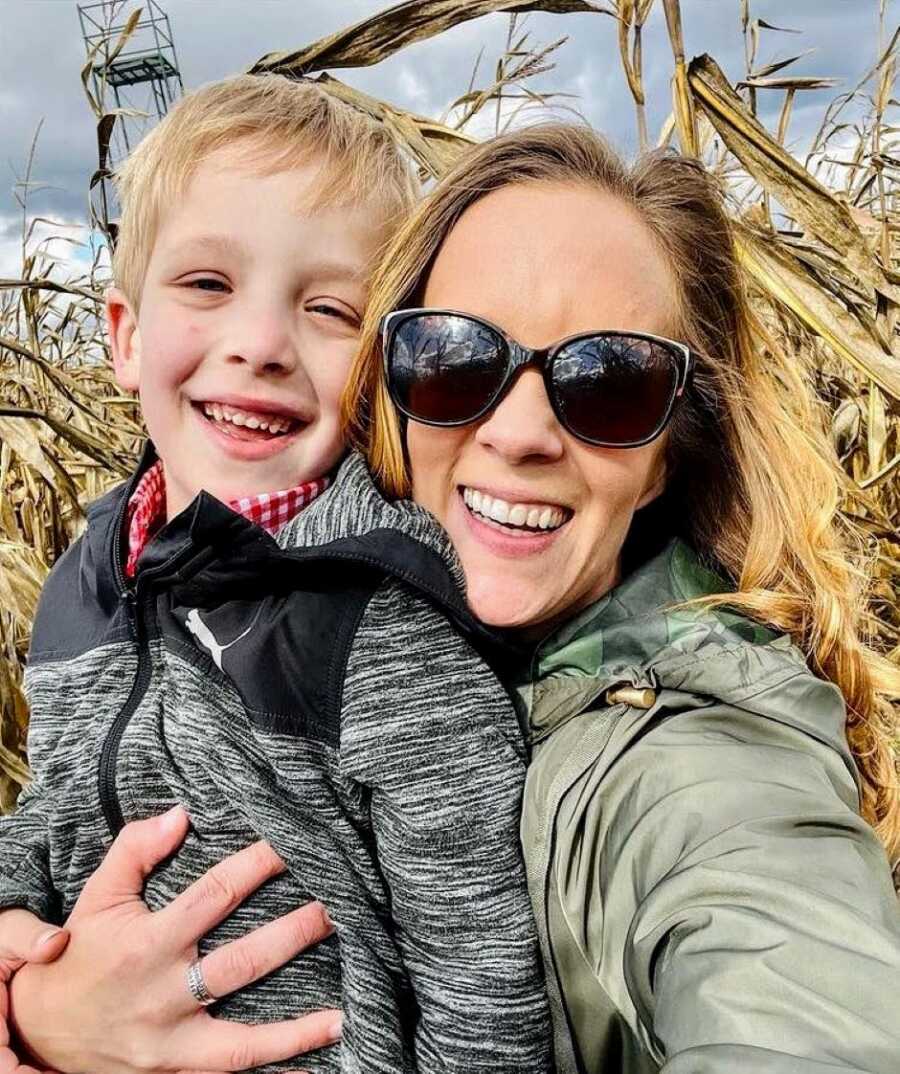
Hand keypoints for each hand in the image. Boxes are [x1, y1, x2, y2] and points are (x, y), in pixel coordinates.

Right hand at [8, 807, 340, 1073]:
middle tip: (338, 910)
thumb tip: (180, 814)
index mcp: (149, 943)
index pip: (215, 895)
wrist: (41, 1032)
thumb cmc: (79, 955)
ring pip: (244, 1038)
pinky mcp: (177, 1071)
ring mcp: (173, 1041)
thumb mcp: (99, 896)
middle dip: (295, 935)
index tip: (293, 843)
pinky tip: (315, 1060)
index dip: (257, 866)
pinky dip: (276, 1071)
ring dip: (298, 1026)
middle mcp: (165, 994)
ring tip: (344, 1010)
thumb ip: (135, 850)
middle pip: (243, 962)